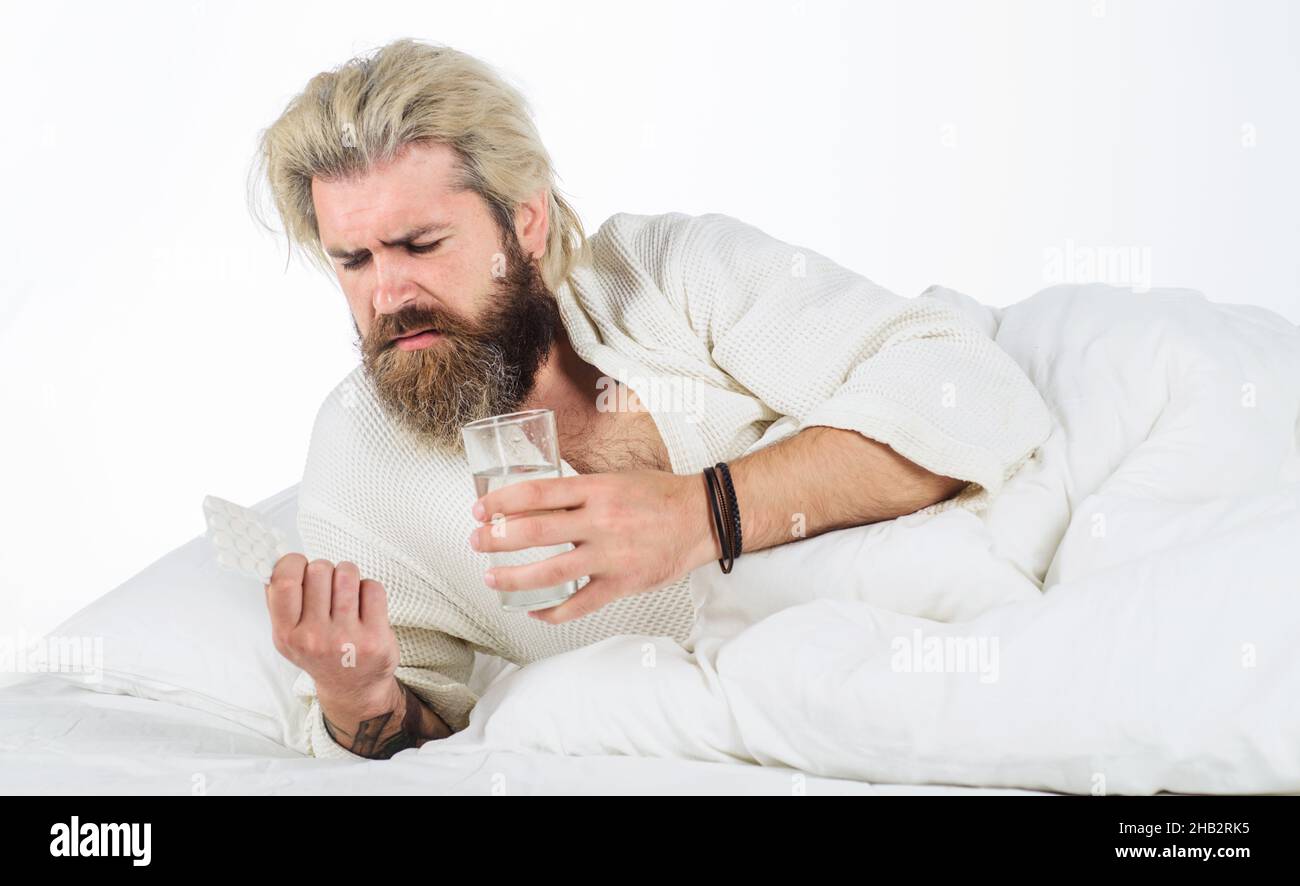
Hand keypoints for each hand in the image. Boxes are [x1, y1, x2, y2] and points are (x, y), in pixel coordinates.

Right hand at [264, 555, 398, 706]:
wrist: (352, 688)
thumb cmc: (320, 653)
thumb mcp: (288, 636)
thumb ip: (278, 602)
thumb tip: (275, 562)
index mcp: (286, 635)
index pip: (283, 582)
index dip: (293, 563)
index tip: (301, 566)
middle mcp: (314, 638)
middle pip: (319, 570)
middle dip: (325, 569)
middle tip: (328, 586)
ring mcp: (346, 638)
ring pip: (347, 573)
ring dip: (348, 575)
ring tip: (347, 593)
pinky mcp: (375, 637)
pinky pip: (372, 587)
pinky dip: (369, 589)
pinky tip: (365, 606)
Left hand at [469, 470, 719, 623]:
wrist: (701, 518)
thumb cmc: (658, 495)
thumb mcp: (614, 479)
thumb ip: (578, 490)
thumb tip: (533, 500)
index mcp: (596, 490)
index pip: (537, 493)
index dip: (501, 501)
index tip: (480, 509)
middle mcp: (600, 521)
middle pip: (534, 532)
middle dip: (497, 539)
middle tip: (476, 542)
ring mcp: (610, 556)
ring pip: (550, 573)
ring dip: (514, 578)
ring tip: (492, 579)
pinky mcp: (621, 584)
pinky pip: (578, 605)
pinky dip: (551, 612)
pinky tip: (533, 611)